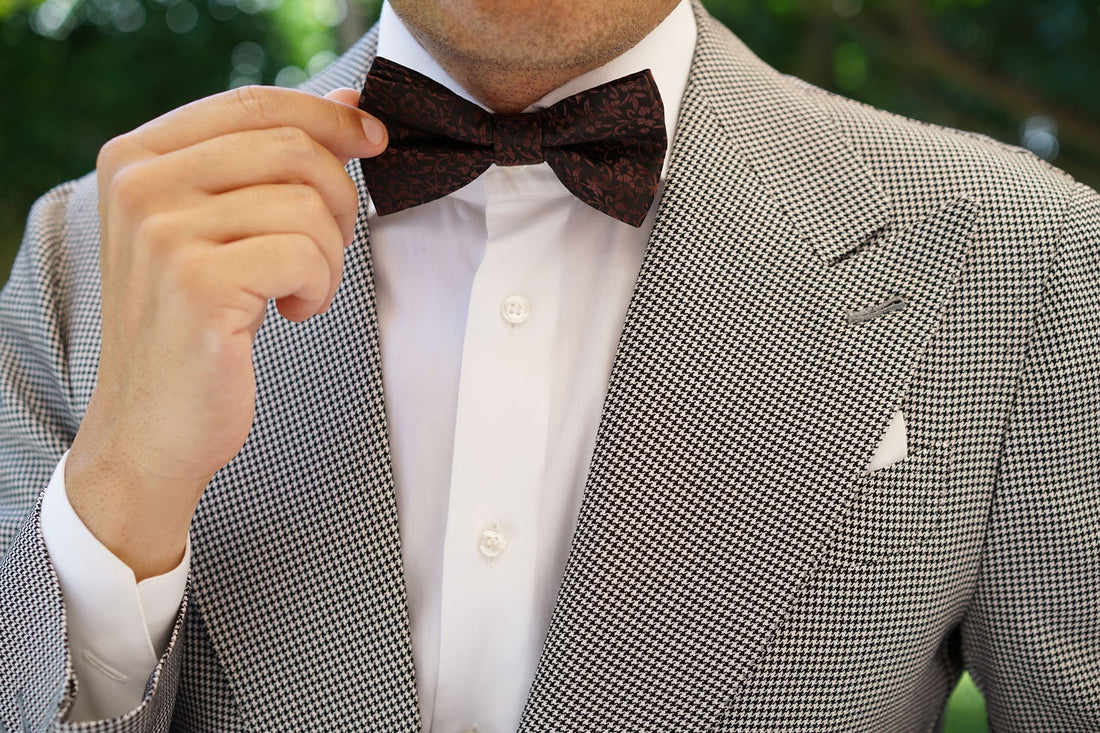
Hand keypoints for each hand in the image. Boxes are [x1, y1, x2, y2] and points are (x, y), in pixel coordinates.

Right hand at [65, 86, 386, 579]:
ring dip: (330, 256)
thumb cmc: (195, 326)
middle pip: (292, 147)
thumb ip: (268, 160)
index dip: (328, 116)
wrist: (153, 428)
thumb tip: (346, 101)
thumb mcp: (218, 228)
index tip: (373, 140)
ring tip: (298, 290)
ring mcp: (162, 232)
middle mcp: (140, 184)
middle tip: (324, 250)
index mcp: (138, 157)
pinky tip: (290, 314)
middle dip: (337, 200)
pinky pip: (307, 256)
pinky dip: (320, 290)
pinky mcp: (197, 284)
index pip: (255, 103)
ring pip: (308, 205)